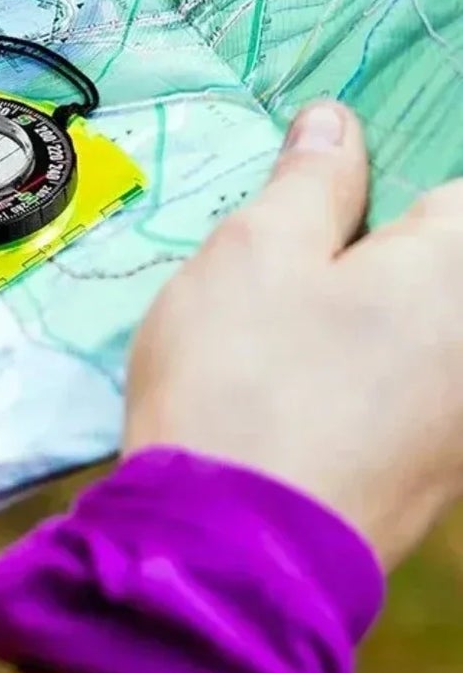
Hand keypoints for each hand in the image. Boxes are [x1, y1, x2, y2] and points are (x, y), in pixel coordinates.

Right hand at [124, 100, 462, 568]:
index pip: (449, 188)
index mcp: (457, 270)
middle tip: (284, 245)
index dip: (383, 170)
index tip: (321, 182)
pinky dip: (364, 366)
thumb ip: (310, 181)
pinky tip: (292, 376)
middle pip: (437, 262)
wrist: (231, 548)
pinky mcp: (435, 472)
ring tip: (276, 312)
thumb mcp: (255, 250)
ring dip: (363, 309)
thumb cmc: (243, 376)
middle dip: (370, 244)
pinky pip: (409, 386)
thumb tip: (337, 124)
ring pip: (421, 328)